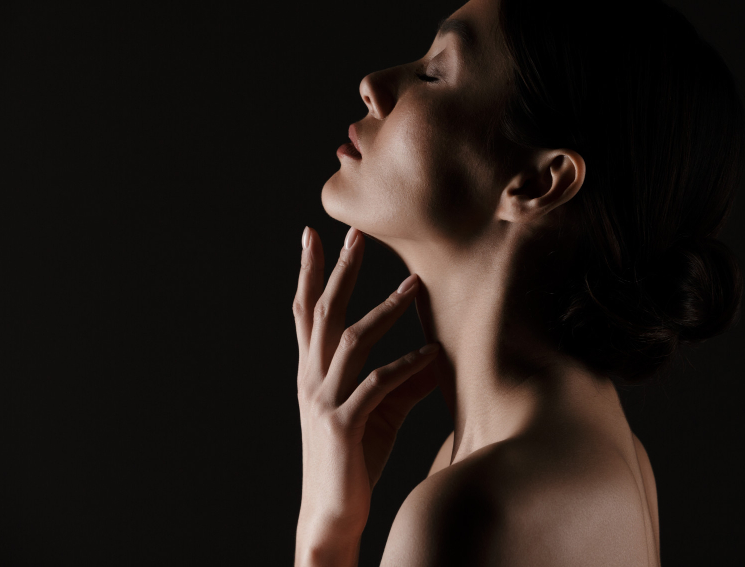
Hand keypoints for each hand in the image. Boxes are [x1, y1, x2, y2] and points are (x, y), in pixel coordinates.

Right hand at [292, 225, 440, 555]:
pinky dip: (407, 366)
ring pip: (352, 339)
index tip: (311, 235)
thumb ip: (406, 381)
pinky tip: (431, 355)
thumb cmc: (355, 458)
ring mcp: (324, 399)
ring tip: (413, 285)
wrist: (332, 511)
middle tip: (356, 234)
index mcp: (312, 371)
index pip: (306, 311)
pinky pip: (377, 383)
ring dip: (384, 309)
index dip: (308, 272)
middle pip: (323, 312)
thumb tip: (438, 354)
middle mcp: (312, 378)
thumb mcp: (382, 411)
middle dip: (340, 270)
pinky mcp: (343, 423)